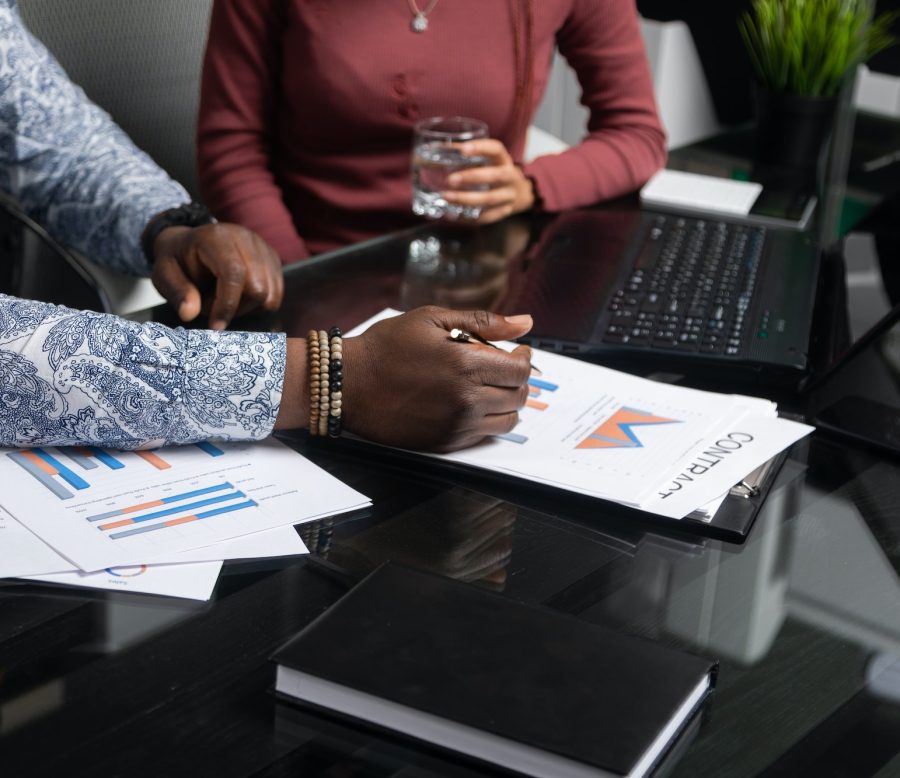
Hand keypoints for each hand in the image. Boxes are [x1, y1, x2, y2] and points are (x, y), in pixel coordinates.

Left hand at [151, 223, 283, 329]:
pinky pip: (276, 294)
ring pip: (270, 295)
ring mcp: (264, 248)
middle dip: (236, 308)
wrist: (191, 244)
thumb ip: (176, 292)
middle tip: (213, 305)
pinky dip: (258, 305)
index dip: (228, 304)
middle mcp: (246, 239)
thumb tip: (190, 314)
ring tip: (226, 300)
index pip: (234, 273)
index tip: (215, 326)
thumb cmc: (178, 261)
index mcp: (217, 238)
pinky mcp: (274, 260)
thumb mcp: (164, 274)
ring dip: (248, 308)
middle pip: (258, 288)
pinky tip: (240, 298)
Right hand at [341, 306, 533, 451]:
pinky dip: (486, 420)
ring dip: (506, 403)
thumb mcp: (432, 319)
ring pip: (506, 420)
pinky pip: (483, 435)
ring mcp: (456, 424)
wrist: (350, 383)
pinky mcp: (445, 442)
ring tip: (489, 387)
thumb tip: (524, 323)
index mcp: (466, 364)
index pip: (520, 369)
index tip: (517, 352)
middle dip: (518, 380)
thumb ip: (483, 321)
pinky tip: (470, 403)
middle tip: (503, 369)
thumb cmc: (387, 347)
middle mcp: (466, 398)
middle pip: (518, 396)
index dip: (525, 359)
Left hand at [442, 139, 535, 223]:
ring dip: (466, 199)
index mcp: (503, 160)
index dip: (481, 148)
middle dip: (472, 177)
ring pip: (490, 199)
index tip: (463, 150)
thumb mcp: (487, 160)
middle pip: (495, 175)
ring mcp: (509, 196)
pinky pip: (486, 217)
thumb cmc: (493, 172)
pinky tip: (452, 215)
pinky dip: (468, 217)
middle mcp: (510, 177)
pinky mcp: (504, 212)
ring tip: (446, 197)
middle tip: (450, 179)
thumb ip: (467, 156)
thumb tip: (439, 148)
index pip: (496, 149)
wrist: (518, 193)